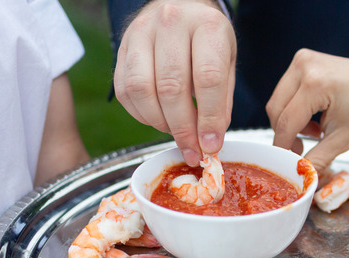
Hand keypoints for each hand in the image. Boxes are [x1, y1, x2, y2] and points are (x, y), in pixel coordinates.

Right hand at [114, 0, 235, 165]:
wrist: (180, 7)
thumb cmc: (207, 39)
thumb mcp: (227, 61)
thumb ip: (222, 99)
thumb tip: (209, 140)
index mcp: (207, 25)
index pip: (208, 78)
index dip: (209, 118)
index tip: (210, 146)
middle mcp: (171, 23)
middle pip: (172, 87)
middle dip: (183, 129)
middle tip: (192, 151)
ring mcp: (141, 33)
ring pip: (142, 90)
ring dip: (159, 123)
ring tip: (176, 133)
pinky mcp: (122, 48)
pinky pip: (124, 91)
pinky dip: (141, 115)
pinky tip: (158, 119)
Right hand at [268, 50, 348, 170]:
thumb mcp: (343, 139)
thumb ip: (318, 159)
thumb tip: (300, 175)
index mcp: (316, 84)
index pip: (286, 122)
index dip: (284, 146)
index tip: (288, 162)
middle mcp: (304, 66)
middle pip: (276, 110)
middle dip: (285, 134)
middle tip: (301, 149)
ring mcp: (302, 59)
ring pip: (277, 101)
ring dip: (289, 121)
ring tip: (314, 131)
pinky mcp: (302, 59)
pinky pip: (285, 92)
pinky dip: (293, 109)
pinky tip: (313, 117)